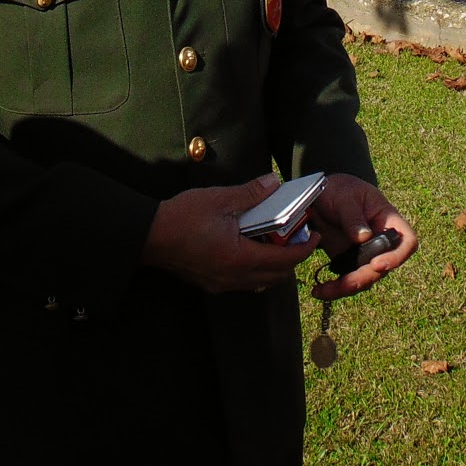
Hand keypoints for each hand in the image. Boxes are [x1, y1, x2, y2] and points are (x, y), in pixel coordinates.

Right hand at [141, 174, 321, 294]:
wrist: (149, 236)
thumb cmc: (183, 216)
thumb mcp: (221, 199)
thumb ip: (252, 193)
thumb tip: (274, 183)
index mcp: (240, 257)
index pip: (284, 261)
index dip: (304, 249)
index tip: (315, 235)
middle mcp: (234, 277)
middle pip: (276, 277)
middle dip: (293, 259)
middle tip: (300, 236)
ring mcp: (221, 283)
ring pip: (261, 282)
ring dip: (275, 265)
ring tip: (279, 241)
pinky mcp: (211, 283)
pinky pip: (245, 282)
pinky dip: (258, 269)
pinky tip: (253, 248)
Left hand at [308, 174, 417, 302]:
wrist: (321, 197)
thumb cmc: (340, 190)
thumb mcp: (345, 197)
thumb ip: (352, 216)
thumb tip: (363, 237)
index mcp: (388, 220)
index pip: (407, 241)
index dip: (397, 256)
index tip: (377, 264)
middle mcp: (381, 241)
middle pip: (384, 268)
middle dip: (363, 278)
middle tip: (342, 282)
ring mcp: (366, 254)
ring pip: (366, 279)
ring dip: (347, 288)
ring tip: (322, 290)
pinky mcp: (349, 262)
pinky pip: (348, 281)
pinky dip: (334, 289)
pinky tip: (319, 290)